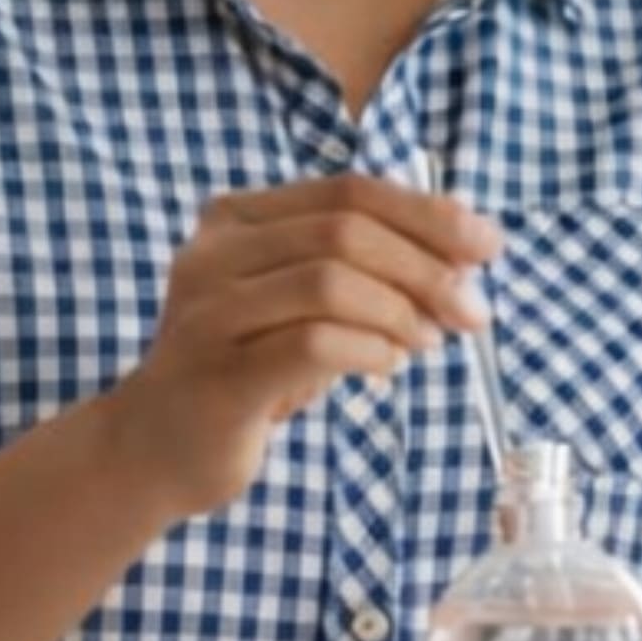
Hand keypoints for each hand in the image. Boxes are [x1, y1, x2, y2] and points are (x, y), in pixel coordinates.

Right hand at [101, 176, 501, 521]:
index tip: (486, 246)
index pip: (349, 192)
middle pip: (345, 231)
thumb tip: (462, 257)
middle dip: (426, 267)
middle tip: (468, 311)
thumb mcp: (302, 304)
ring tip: (425, 342)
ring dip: (401, 311)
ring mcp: (209, 312)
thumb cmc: (246, 369)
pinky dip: (369, 350)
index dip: (428, 214)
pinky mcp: (219, 374)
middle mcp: (213, 253)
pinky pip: (314, 344)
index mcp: (235, 219)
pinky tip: (386, 367)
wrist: (155, 449)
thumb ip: (363, 269)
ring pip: (331, 281)